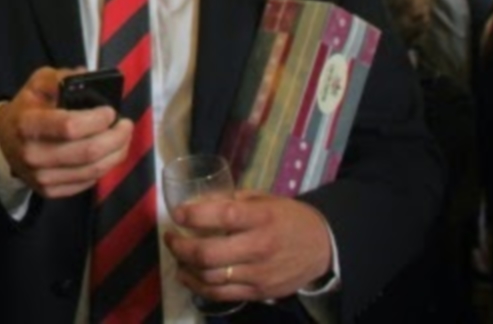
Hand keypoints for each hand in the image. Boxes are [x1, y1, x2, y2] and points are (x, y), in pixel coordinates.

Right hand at [0, 67, 131, 198]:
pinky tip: (109, 153)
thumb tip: (88, 77)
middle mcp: (33, 155)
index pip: (70, 126)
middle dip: (116, 137)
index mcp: (28, 124)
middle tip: (126, 125)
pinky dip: (105, 167)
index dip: (96, 120)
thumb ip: (61, 77)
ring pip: (93, 170)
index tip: (110, 111)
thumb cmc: (26, 109)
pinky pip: (88, 182)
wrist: (4, 142)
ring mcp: (42, 177)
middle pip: (88, 152)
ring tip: (123, 138)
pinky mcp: (51, 191)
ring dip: (117, 153)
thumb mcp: (37, 84)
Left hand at [164, 191, 333, 303]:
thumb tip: (196, 202)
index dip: (194, 215)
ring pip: (211, 277)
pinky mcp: (259, 292)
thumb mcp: (263, 199)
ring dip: (185, 267)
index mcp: (261, 218)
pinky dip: (198, 286)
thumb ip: (231, 201)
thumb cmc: (287, 217)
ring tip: (177, 256)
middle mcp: (259, 247)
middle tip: (170, 238)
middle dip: (180, 246)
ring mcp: (259, 274)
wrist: (322, 247)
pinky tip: (188, 275)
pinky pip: (221, 294)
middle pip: (209, 254)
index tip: (177, 214)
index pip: (223, 216)